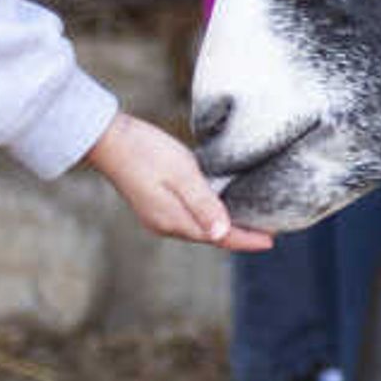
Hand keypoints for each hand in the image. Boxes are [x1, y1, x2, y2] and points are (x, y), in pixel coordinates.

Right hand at [84, 113, 269, 250]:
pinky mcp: (155, 207)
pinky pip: (190, 219)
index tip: (272, 240)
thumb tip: (223, 233)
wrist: (108, 140)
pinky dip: (209, 217)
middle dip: (239, 235)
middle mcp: (167, 225)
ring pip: (200, 229)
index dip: (247, 239)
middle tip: (269, 230)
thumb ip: (203, 204)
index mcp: (174, 220)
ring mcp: (159, 218)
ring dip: (225, 227)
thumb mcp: (181, 174)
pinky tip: (220, 208)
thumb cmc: (145, 151)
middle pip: (211, 236)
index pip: (220, 237)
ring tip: (250, 222)